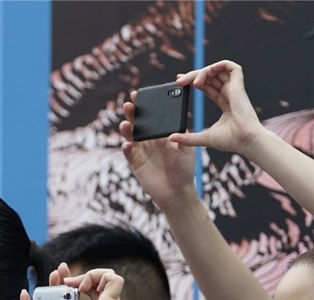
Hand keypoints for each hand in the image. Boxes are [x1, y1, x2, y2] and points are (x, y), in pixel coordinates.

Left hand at [58, 268, 136, 299]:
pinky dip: (97, 277)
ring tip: (78, 286)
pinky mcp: (113, 299)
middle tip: (67, 281)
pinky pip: (111, 277)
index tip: (68, 287)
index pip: (95, 290)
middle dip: (83, 275)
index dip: (83, 285)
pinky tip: (84, 288)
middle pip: (100, 279)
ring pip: (107, 274)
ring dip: (91, 274)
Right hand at [119, 96, 197, 210]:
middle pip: (137, 121)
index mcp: (161, 132)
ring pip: (130, 135)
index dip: (144, 104)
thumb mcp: (187, 150)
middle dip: (132, 112)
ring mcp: (140, 150)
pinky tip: (128, 145)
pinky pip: (128, 153)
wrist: (177, 192)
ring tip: (126, 124)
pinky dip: (126, 148)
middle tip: (130, 104)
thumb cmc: (184, 169)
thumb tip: (174, 128)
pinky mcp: (135, 163)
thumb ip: (181, 138)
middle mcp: (148, 138)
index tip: (140, 94)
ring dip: (126, 128)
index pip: (151, 114)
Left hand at [168, 60, 266, 155]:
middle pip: (210, 77)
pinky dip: (218, 65)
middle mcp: (230, 94)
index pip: (208, 87)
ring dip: (203, 71)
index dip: (194, 81)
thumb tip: (171, 138)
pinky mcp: (239, 85)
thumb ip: (188, 138)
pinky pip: (231, 66)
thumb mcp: (204, 138)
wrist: (245, 140)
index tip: (179, 82)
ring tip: (193, 82)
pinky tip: (206, 74)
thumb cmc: (231, 141)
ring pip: (218, 70)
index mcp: (225, 104)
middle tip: (179, 80)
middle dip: (193, 75)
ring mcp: (235, 89)